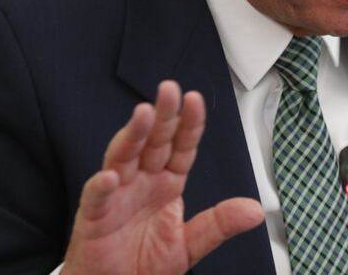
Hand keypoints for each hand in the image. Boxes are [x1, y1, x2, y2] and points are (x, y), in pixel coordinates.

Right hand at [62, 81, 263, 274]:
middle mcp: (141, 182)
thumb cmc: (143, 265)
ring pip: (123, 158)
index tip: (196, 100)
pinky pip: (96, 199)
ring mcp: (117, 196)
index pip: (181, 145)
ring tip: (144, 115)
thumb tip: (254, 210)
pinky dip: (101, 187)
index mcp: (166, 183)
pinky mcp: (94, 219)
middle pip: (153, 141)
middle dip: (163, 115)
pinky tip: (110, 177)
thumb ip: (219, 224)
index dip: (188, 123)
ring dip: (133, 136)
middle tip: (170, 90)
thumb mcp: (190, 244)